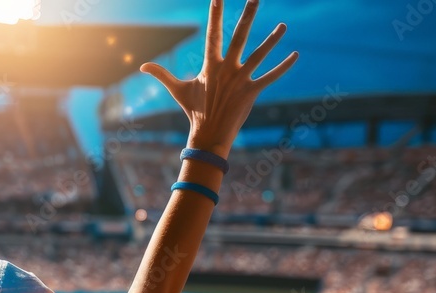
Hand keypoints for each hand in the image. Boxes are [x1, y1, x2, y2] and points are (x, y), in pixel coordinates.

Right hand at [140, 0, 296, 157]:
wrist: (208, 136)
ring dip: (272, 39)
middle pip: (240, 36)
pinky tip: (295, 55)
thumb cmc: (193, 111)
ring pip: (259, 55)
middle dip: (248, 15)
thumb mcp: (177, 90)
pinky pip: (270, 77)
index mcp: (211, 65)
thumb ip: (162, 74)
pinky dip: (283, 67)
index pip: (213, 33)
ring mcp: (240, 80)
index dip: (215, 13)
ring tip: (283, 26)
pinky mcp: (251, 92)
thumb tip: (141, 66)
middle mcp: (227, 69)